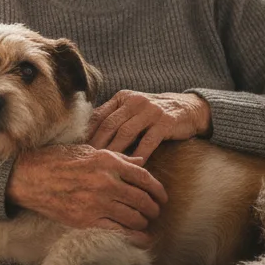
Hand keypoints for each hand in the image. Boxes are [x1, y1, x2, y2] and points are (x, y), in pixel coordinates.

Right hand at [5, 144, 168, 246]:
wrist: (28, 177)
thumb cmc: (56, 160)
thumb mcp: (89, 151)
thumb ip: (117, 158)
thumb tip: (140, 163)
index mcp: (108, 162)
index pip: (145, 178)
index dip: (158, 190)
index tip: (163, 197)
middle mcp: (106, 183)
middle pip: (143, 199)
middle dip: (154, 208)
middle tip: (155, 212)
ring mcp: (97, 203)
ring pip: (134, 217)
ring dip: (144, 222)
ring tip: (145, 223)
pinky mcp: (86, 220)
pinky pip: (118, 232)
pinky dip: (133, 237)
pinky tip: (140, 238)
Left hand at [87, 90, 211, 160]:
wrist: (187, 108)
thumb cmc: (153, 114)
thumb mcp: (132, 110)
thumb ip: (112, 119)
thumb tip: (85, 137)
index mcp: (122, 97)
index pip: (99, 115)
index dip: (87, 133)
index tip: (77, 150)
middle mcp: (134, 101)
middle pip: (109, 124)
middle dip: (96, 144)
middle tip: (87, 162)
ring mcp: (150, 110)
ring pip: (126, 133)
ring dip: (114, 151)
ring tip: (105, 167)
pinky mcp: (165, 122)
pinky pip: (148, 141)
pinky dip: (139, 155)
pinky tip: (132, 166)